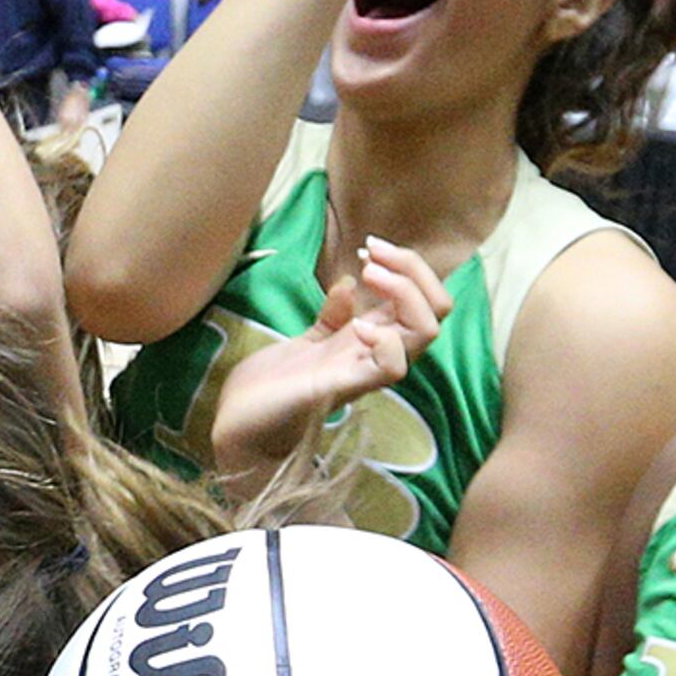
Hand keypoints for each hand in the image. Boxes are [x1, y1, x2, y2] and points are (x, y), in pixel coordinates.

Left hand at [205, 239, 446, 482]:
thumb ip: (332, 316)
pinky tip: (358, 325)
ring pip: (426, 332)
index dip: (407, 267)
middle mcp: (377, 356)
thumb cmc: (272, 387)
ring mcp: (364, 372)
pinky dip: (386, 341)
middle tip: (370, 253)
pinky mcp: (343, 388)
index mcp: (372, 342)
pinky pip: (392, 369)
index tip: (367, 249)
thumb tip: (347, 284)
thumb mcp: (308, 340)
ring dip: (405, 292)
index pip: (423, 301)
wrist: (238, 426)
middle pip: (437, 311)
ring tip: (368, 275)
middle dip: (412, 269)